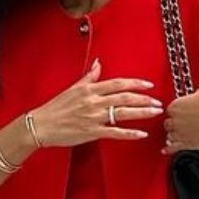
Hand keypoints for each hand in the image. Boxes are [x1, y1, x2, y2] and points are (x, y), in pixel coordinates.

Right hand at [29, 58, 165, 145]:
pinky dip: (129, 133)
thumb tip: (98, 64)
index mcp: (90, 90)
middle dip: (144, 99)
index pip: (117, 84)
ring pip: (123, 113)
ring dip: (142, 112)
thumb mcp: (72, 88)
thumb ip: (89, 78)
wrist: (41, 125)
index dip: (135, 83)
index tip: (148, 85)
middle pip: (124, 97)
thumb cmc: (55, 108)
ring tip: (155, 112)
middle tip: (158, 101)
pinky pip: (115, 132)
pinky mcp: (92, 132)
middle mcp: (94, 102)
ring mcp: (94, 117)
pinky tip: (141, 134)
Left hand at [161, 86, 198, 153]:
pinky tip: (166, 150)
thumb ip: (191, 98)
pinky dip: (169, 149)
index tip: (182, 114)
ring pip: (170, 136)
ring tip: (182, 134)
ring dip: (174, 135)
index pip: (170, 111)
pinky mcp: (188, 144)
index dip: (176, 112)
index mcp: (176, 106)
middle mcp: (175, 120)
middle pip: (168, 124)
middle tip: (183, 124)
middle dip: (174, 124)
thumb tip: (192, 99)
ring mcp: (180, 133)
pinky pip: (174, 148)